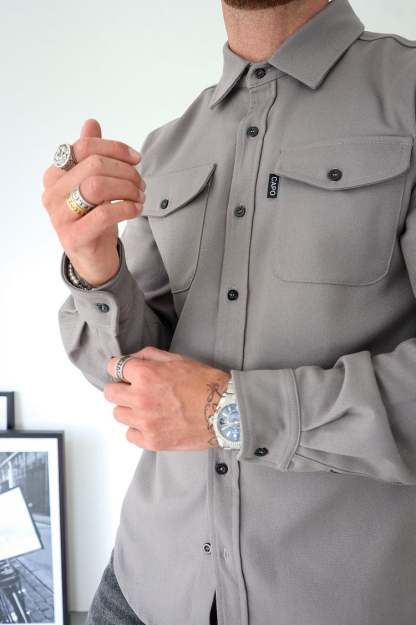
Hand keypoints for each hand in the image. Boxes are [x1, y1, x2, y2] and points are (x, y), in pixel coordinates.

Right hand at [41, 118, 146, 285]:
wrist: (92, 259)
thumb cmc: (93, 218)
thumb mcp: (92, 184)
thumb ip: (89, 154)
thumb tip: (91, 123)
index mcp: (54, 175)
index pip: (84, 147)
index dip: (115, 149)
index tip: (136, 159)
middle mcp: (52, 193)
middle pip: (94, 165)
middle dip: (125, 172)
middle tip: (141, 184)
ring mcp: (60, 216)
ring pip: (98, 186)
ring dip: (127, 188)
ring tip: (139, 197)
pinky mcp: (75, 236)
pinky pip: (104, 213)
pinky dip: (127, 208)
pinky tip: (136, 210)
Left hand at [103, 346, 231, 450]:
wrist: (224, 412)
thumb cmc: (205, 384)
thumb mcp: (177, 359)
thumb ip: (149, 355)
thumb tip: (131, 359)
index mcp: (145, 374)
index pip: (113, 367)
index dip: (121, 369)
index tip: (126, 373)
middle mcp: (139, 397)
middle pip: (110, 393)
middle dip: (121, 389)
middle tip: (136, 391)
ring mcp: (144, 421)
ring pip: (118, 414)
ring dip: (129, 409)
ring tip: (148, 408)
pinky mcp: (151, 440)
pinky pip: (129, 434)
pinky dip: (138, 429)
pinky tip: (152, 423)